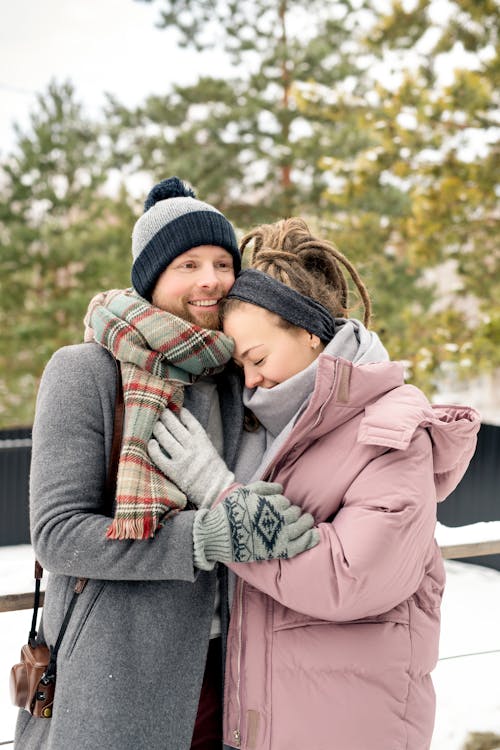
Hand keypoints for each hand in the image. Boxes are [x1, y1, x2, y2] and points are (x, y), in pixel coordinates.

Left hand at [147, 407, 234, 507]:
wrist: (217, 491)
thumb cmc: (215, 472)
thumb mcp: (213, 452)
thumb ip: (204, 440)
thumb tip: (195, 430)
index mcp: (204, 442)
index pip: (192, 423)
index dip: (185, 415)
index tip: (179, 410)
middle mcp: (192, 448)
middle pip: (176, 428)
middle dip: (168, 417)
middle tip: (162, 412)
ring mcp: (183, 459)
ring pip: (166, 439)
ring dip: (159, 429)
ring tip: (155, 424)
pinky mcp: (174, 471)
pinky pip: (160, 458)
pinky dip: (154, 449)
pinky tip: (151, 443)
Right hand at [192, 481, 318, 569]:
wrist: (221, 535)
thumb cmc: (230, 512)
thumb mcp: (244, 492)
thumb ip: (264, 487)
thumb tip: (281, 488)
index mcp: (271, 503)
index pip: (284, 501)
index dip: (283, 504)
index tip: (280, 507)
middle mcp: (279, 517)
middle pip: (294, 512)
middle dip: (295, 512)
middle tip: (296, 514)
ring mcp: (280, 534)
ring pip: (301, 526)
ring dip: (306, 522)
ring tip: (308, 521)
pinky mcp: (279, 549)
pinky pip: (299, 545)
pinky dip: (309, 540)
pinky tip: (315, 535)